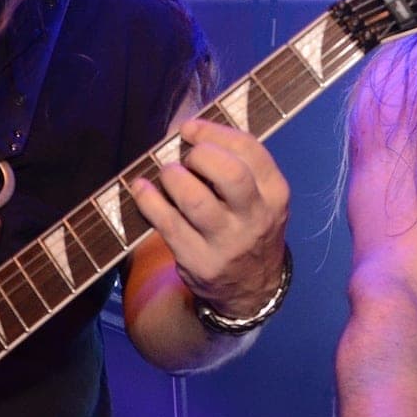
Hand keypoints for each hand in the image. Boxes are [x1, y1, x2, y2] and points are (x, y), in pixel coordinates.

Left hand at [130, 118, 290, 317]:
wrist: (251, 288)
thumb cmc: (248, 225)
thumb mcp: (260, 197)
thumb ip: (236, 163)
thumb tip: (188, 127)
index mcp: (275, 193)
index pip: (249, 150)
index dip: (214, 132)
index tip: (190, 129)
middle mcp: (256, 218)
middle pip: (230, 174)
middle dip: (200, 155)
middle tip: (186, 158)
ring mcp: (227, 243)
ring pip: (195, 200)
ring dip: (173, 177)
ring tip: (168, 174)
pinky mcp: (199, 261)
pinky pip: (167, 224)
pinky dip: (149, 200)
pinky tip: (141, 188)